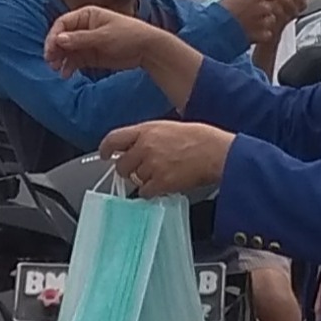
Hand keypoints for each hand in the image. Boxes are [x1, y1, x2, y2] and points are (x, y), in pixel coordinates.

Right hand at [43, 5, 159, 73]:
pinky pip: (75, 60)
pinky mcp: (91, 55)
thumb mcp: (103, 36)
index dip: (54, 36)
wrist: (147, 49)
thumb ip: (80, 38)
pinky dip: (69, 67)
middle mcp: (84, 27)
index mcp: (87, 15)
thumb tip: (58, 39)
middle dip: (55, 49)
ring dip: (60, 59)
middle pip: (62, 37)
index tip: (51, 49)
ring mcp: (87, 42)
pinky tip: (66, 74)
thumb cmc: (128, 35)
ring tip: (57, 69)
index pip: (63, 23)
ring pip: (66, 50)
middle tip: (50, 61)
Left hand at [99, 121, 232, 197]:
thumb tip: (138, 147)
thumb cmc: (201, 139)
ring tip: (163, 174)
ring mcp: (151, 165)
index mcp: (147, 130)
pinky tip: (164, 185)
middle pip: (121, 165)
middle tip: (139, 171)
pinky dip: (152, 192)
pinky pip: (145, 193)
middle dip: (127, 170)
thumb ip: (150, 137)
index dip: (105, 148)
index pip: (114, 138)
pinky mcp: (160, 182)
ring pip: (135, 180)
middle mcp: (145, 146)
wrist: (217, 152)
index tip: (103, 154)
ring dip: (144, 181)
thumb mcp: (170, 127)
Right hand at [223, 0, 307, 50]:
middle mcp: (262, 7)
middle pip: (276, 6)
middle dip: (270, 9)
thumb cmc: (221, 11)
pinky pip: (268, 33)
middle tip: (259, 12)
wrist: (215, 29)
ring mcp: (263, 21)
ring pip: (273, 20)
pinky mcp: (261, 35)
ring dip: (266, 22)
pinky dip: (263, 34)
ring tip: (255, 24)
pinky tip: (254, 33)